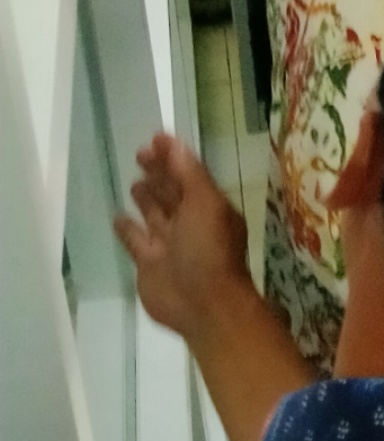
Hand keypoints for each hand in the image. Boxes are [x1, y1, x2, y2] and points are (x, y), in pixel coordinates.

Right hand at [115, 133, 256, 340]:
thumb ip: (190, 175)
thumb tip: (176, 144)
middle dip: (159, 172)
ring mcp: (169, 243)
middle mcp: (190, 222)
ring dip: (147, 197)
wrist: (203, 303)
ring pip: (154, 214)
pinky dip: (128, 228)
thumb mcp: (206, 204)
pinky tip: (118, 216)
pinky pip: (136, 240)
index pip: (189, 174)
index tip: (156, 138)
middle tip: (141, 153)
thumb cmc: (209, 249)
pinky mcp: (149, 263)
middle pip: (171, 191)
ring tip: (136, 181)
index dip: (174, 157)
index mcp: (209, 206)